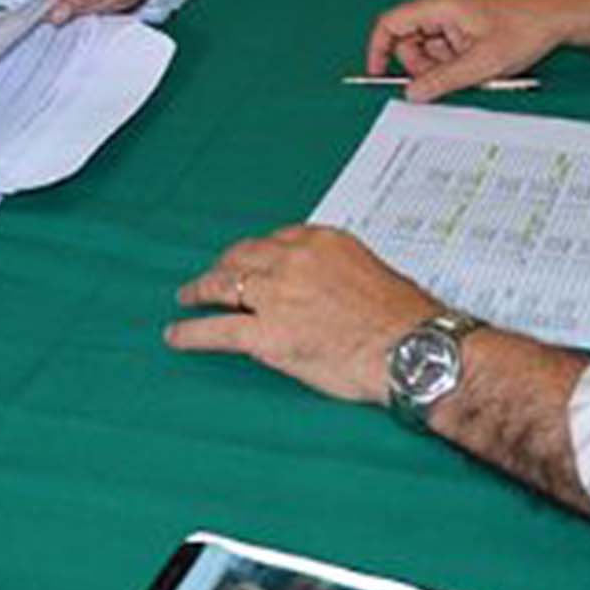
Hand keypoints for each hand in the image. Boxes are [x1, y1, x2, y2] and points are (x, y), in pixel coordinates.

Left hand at [167, 225, 440, 403]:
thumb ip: (339, 273)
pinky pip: (217, 331)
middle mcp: (292, 261)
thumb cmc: (404, 319)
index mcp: (320, 242)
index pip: (275, 240)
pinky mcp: (267, 335)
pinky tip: (177, 335)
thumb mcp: (373, 273)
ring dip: (200, 291)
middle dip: (224, 266)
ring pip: (223, 286)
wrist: (412, 349)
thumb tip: (330, 288)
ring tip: (187, 297)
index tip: (249, 260)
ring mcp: (276, 296)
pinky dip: (191, 332)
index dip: (256, 253)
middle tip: (212, 277)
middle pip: (243, 257)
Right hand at [364, 0, 571, 101]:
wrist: (556, 16)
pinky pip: (447, 46)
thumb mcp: (481, 63)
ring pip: (429, 47)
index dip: (379, 51)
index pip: (391, 24)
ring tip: (475, 68)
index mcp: (439, 4)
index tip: (379, 75)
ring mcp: (453, 12)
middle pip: (410, 41)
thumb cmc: (525, 28)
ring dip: (444, 65)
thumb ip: (443, 80)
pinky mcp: (465, 21)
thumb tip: (414, 93)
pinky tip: (479, 63)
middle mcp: (442, 3)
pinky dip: (456, 60)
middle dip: (425, 66)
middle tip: (452, 78)